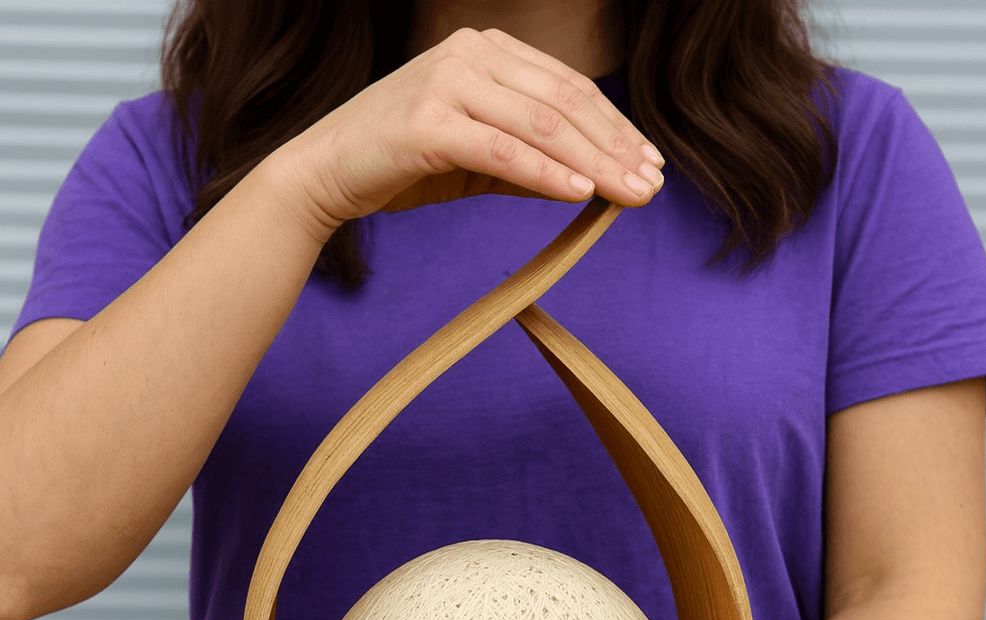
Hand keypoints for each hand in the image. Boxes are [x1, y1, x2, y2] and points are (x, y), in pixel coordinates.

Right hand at [274, 27, 664, 237]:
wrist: (325, 174)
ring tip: (631, 195)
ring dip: (594, 163)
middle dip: (615, 147)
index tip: (649, 163)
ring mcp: (448, 82)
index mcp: (487, 51)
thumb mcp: (478, 158)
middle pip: (564, 102)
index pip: (568, 88)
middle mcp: (471, 54)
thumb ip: (529, 159)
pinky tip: (581, 195)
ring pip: (541, 124)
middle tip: (652, 185)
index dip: (615, 127)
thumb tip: (588, 181)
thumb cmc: (403, 164)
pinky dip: (545, 174)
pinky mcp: (428, 121)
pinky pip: (502, 150)